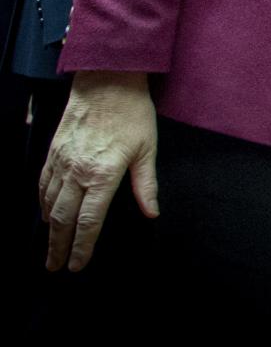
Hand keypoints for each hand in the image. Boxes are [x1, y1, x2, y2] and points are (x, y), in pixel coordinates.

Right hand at [39, 71, 158, 271]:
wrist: (107, 81)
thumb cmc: (132, 112)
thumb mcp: (148, 148)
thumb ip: (147, 184)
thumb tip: (152, 212)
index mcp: (103, 174)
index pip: (89, 221)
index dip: (83, 246)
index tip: (78, 264)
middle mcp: (78, 172)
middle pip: (63, 219)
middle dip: (59, 246)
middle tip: (56, 266)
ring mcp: (62, 162)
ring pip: (49, 204)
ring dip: (48, 229)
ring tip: (50, 247)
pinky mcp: (54, 151)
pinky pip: (43, 184)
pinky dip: (42, 203)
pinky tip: (45, 214)